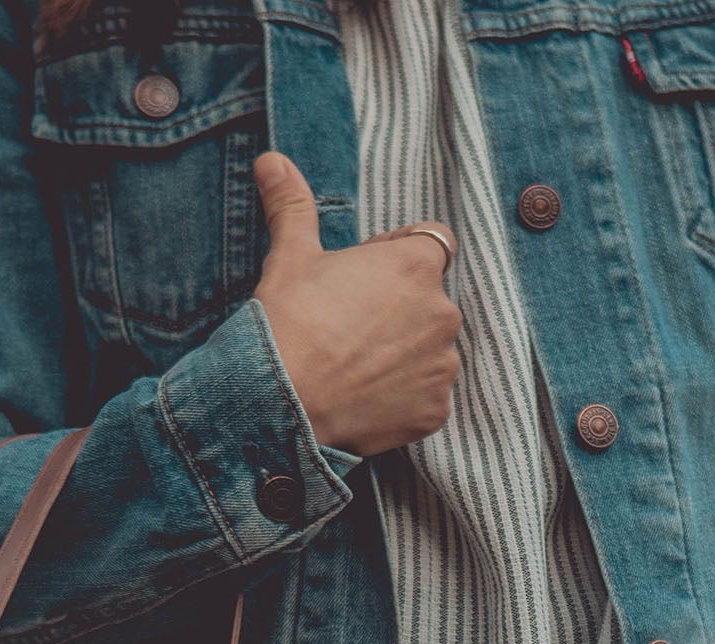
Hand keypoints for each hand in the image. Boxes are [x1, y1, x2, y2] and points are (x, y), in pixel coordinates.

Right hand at [251, 150, 459, 455]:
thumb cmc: (287, 322)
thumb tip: (272, 160)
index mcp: (417, 265)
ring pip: (429, 350)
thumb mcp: (290, 256)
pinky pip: (426, 397)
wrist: (279, 402)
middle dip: (399, 310)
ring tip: (353, 365)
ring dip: (403, 354)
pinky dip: (403, 397)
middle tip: (347, 327)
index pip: (432, 243)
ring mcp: (442, 366)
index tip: (362, 277)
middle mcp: (443, 313)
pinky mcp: (435, 412)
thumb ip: (293, 204)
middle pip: (429, 301)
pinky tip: (364, 397)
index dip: (397, 256)